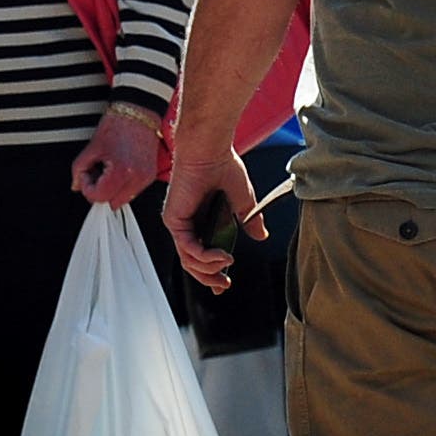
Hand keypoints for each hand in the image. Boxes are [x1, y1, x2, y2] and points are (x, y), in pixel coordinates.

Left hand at [73, 103, 162, 205]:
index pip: (99, 197)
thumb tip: (76, 185)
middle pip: (111, 203)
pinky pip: (132, 191)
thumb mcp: (93, 146)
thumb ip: (79, 169)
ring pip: (122, 200)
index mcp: (122, 171)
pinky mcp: (150, 176)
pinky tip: (118, 169)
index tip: (86, 175)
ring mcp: (146, 178)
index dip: (88, 188)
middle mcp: (137, 178)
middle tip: (96, 172)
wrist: (139, 111)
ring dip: (111, 190)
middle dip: (100, 191)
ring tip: (108, 169)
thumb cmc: (118, 124)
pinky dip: (122, 185)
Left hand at [164, 144, 262, 289]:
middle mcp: (187, 224)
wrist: (210, 150)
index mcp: (201, 220)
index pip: (201, 254)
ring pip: (188, 260)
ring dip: (208, 268)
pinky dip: (205, 256)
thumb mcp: (243, 201)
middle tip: (224, 285)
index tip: (225, 284)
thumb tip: (261, 236)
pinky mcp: (174, 220)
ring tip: (227, 265)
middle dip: (208, 277)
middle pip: (192, 262)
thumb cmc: (223, 167)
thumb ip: (249, 221)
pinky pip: (188, 248)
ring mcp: (178, 223)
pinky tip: (222, 256)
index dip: (212, 272)